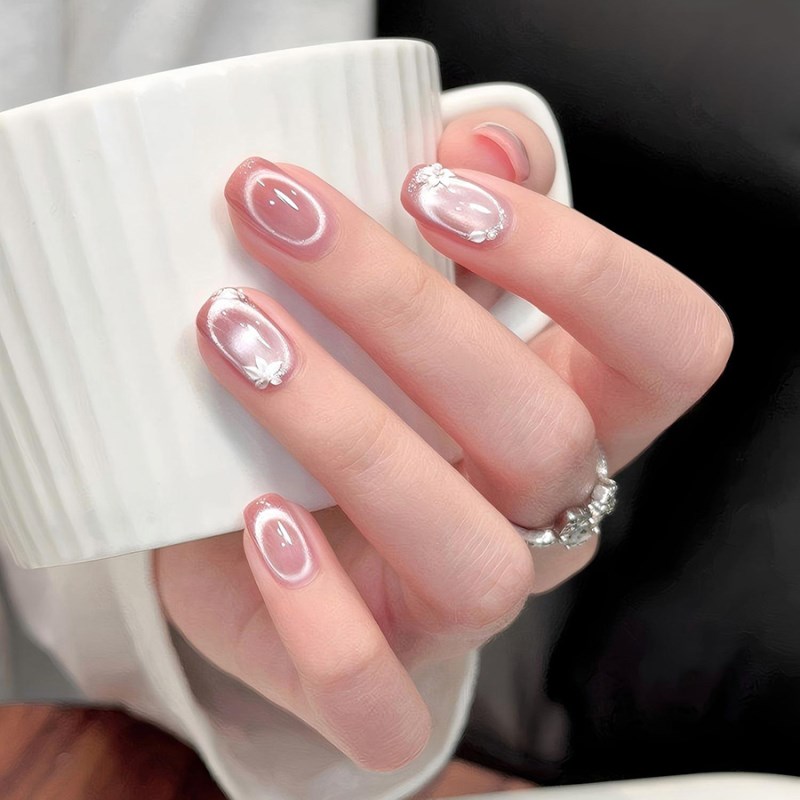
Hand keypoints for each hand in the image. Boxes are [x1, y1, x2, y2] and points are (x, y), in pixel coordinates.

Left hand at [155, 109, 731, 771]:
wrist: (264, 513)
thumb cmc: (355, 380)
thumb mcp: (415, 282)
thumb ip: (467, 200)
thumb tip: (479, 139)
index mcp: (575, 416)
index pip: (668, 347)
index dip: (580, 263)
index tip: (434, 184)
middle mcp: (539, 521)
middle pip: (545, 437)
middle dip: (405, 307)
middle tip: (279, 216)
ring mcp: (459, 613)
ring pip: (472, 563)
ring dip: (349, 434)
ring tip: (233, 336)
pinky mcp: (375, 683)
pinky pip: (375, 698)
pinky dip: (314, 614)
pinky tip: (253, 517)